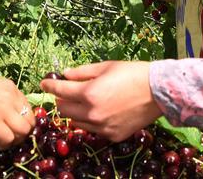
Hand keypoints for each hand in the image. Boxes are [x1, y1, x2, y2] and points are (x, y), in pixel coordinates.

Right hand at [0, 70, 34, 147]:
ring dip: (14, 140)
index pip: (29, 109)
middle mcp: (11, 96)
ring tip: (0, 140)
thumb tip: (7, 116)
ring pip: (23, 131)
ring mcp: (2, 108)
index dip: (22, 122)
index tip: (11, 127)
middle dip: (22, 134)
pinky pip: (8, 138)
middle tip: (8, 137)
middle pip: (30, 122)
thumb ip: (2, 99)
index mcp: (11, 87)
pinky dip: (3, 144)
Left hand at [40, 60, 161, 141]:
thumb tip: (64, 75)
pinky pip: (92, 130)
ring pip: (76, 122)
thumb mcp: (105, 67)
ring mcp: (102, 127)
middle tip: (66, 92)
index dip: (49, 86)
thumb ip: (81, 72)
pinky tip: (99, 111)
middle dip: (61, 99)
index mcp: (89, 93)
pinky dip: (90, 121)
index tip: (44, 83)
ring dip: (74, 111)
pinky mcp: (112, 136)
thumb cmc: (132, 73)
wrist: (159, 92)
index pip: (59, 91)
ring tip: (84, 101)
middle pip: (63, 109)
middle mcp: (92, 113)